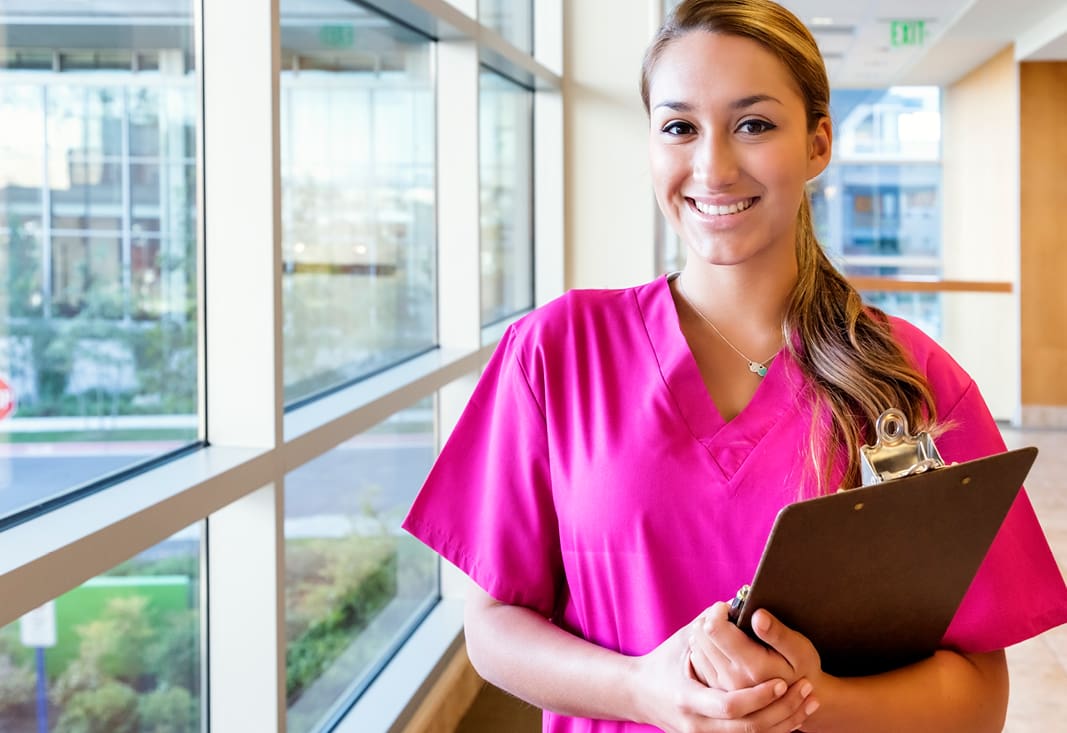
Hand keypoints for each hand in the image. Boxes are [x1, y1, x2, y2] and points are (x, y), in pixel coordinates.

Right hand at [628, 612, 817, 732]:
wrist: (639, 695)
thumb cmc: (665, 662)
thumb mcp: (684, 639)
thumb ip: (710, 623)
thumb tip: (737, 603)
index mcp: (688, 697)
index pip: (731, 705)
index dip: (760, 696)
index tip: (783, 681)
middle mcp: (696, 724)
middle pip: (749, 728)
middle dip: (783, 711)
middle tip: (806, 689)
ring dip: (785, 721)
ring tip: (808, 701)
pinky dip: (775, 729)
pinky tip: (795, 716)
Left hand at [687, 603, 799, 691]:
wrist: (798, 699)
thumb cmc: (801, 668)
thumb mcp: (800, 649)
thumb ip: (778, 633)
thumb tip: (757, 615)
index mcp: (752, 667)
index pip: (715, 628)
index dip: (719, 610)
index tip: (730, 607)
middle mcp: (732, 679)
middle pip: (701, 634)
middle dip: (712, 618)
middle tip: (728, 615)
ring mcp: (721, 687)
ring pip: (697, 646)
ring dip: (706, 633)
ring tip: (726, 629)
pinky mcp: (714, 690)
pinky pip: (697, 660)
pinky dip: (705, 647)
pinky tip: (721, 645)